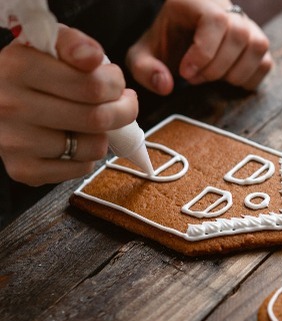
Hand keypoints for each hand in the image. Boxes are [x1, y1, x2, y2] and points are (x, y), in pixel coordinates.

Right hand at [0, 25, 137, 185]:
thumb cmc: (34, 71)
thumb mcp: (51, 45)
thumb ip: (75, 44)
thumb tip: (93, 58)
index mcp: (18, 67)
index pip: (92, 85)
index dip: (115, 83)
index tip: (114, 81)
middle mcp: (10, 105)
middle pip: (97, 118)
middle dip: (123, 110)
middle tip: (122, 103)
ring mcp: (14, 141)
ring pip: (93, 146)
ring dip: (104, 134)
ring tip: (91, 121)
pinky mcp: (23, 169)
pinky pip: (80, 168)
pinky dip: (87, 156)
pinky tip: (74, 139)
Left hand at [126, 0, 273, 94]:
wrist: (181, 36)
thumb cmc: (165, 43)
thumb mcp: (143, 54)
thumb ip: (145, 69)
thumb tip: (166, 85)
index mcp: (196, 1)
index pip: (215, 20)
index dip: (204, 51)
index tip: (186, 72)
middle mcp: (227, 8)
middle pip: (238, 35)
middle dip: (216, 67)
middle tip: (194, 78)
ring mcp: (247, 25)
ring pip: (257, 47)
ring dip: (235, 73)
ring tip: (212, 78)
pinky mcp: (258, 42)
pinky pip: (265, 62)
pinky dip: (248, 78)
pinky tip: (227, 79)